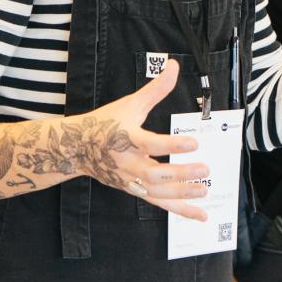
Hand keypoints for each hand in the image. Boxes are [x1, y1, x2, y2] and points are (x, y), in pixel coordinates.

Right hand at [76, 61, 211, 219]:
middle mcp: (127, 163)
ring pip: (157, 192)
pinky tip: (199, 214)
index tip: (193, 143)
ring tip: (204, 191)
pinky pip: (158, 203)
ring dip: (182, 195)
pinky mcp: (133, 190)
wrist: (77, 148)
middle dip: (180, 174)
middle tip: (205, 170)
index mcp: (126, 139)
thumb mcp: (129, 104)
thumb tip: (174, 67)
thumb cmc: (105, 123)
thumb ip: (155, 89)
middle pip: (155, 174)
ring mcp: (129, 180)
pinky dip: (180, 210)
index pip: (150, 144)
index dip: (172, 146)